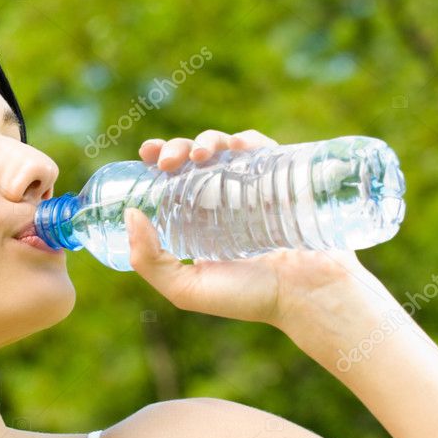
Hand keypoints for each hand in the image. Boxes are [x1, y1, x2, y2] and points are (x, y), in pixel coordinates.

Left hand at [125, 130, 375, 340]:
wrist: (308, 297)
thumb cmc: (250, 297)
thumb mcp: (186, 289)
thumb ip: (149, 261)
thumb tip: (129, 214)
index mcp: (197, 218)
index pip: (171, 179)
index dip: (157, 159)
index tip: (146, 155)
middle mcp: (223, 197)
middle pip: (193, 158)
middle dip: (176, 148)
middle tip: (167, 161)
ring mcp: (253, 185)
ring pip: (223, 147)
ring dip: (206, 140)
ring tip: (199, 155)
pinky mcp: (282, 178)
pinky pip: (262, 148)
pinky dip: (246, 139)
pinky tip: (235, 146)